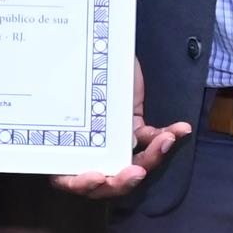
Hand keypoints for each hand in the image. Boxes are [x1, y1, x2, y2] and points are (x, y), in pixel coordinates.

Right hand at [55, 61, 188, 196]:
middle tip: (137, 173)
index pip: (68, 177)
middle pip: (106, 180)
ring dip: (152, 157)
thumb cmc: (78, 66)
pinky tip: (181, 129)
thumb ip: (69, 97)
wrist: (104, 49)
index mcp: (65, 147)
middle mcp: (91, 150)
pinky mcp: (137, 131)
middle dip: (123, 181)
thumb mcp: (70, 84)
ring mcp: (116, 143)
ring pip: (135, 164)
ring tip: (166, 141)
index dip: (81, 183)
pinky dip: (168, 136)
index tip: (96, 176)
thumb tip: (52, 99)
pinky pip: (153, 141)